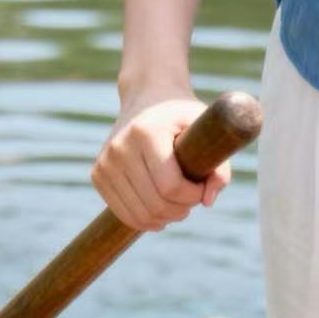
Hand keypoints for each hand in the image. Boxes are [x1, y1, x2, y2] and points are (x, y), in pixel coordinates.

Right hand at [91, 93, 231, 231]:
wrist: (147, 97)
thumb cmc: (182, 116)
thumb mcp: (205, 129)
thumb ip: (219, 165)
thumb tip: (208, 202)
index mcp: (147, 132)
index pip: (171, 185)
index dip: (192, 195)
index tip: (202, 187)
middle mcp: (120, 147)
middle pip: (155, 204)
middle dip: (180, 210)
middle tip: (192, 199)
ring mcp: (105, 162)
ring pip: (138, 214)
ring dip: (164, 218)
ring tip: (178, 205)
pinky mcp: (98, 174)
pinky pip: (122, 213)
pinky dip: (145, 220)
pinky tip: (160, 210)